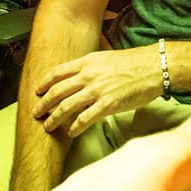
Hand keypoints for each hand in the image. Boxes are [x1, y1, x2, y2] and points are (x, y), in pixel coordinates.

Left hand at [35, 47, 160, 136]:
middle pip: (57, 91)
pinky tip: (71, 133)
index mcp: (87, 62)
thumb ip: (91, 65)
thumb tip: (82, 72)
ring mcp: (96, 91)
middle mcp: (88, 76)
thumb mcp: (107, 57)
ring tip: (48, 126)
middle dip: (44, 104)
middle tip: (36, 113)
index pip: (57, 73)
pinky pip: (84, 119)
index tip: (37, 91)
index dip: (44, 83)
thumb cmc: (134, 62)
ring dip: (54, 118)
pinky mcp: (107, 105)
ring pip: (66, 107)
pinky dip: (74, 128)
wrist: (154, 67)